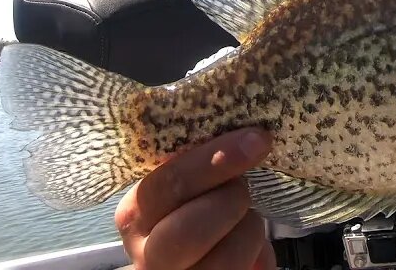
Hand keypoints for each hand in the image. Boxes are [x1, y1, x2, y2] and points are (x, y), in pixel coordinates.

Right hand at [114, 127, 275, 269]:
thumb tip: (246, 138)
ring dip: (250, 231)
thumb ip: (198, 170)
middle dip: (230, 201)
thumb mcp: (183, 192)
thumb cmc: (192, 215)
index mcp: (135, 215)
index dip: (214, 160)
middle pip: (190, 230)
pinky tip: (251, 250)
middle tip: (243, 191)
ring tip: (246, 222)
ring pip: (225, 258)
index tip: (254, 139)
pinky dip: (261, 256)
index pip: (169, 182)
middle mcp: (147, 256)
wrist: (190, 262)